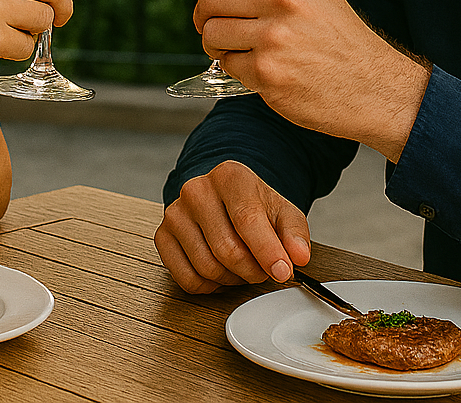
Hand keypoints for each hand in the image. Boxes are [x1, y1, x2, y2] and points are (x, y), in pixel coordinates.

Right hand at [155, 161, 310, 293]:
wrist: (225, 197)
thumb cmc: (253, 205)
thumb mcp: (282, 212)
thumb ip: (295, 233)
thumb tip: (298, 256)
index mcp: (230, 176)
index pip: (247, 220)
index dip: (267, 252)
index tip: (282, 272)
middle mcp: (197, 190)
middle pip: (227, 249)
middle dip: (252, 270)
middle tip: (263, 269)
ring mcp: (176, 213)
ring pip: (207, 267)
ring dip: (232, 278)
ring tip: (243, 267)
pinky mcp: (162, 236)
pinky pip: (187, 279)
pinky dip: (209, 285)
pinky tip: (221, 272)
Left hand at [187, 0, 426, 160]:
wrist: (373, 85)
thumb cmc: (338, 37)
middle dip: (202, 14)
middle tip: (212, 24)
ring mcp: (273, 37)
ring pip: (211, 32)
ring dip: (214, 43)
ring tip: (234, 48)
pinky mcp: (267, 72)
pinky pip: (227, 64)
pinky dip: (235, 67)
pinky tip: (258, 68)